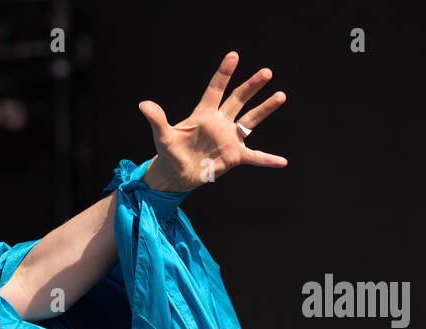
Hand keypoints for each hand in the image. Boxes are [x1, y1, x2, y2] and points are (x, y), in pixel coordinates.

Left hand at [138, 50, 287, 191]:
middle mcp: (220, 122)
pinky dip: (267, 160)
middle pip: (238, 100)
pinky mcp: (234, 156)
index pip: (215, 89)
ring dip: (265, 109)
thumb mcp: (163, 137)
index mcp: (203, 114)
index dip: (223, 73)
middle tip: (266, 72)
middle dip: (251, 86)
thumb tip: (143, 104)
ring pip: (250, 120)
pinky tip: (282, 161)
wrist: (176, 174)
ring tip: (281, 95)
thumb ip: (157, 120)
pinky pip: (254, 157)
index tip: (233, 56)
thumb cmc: (169, 153)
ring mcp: (229, 138)